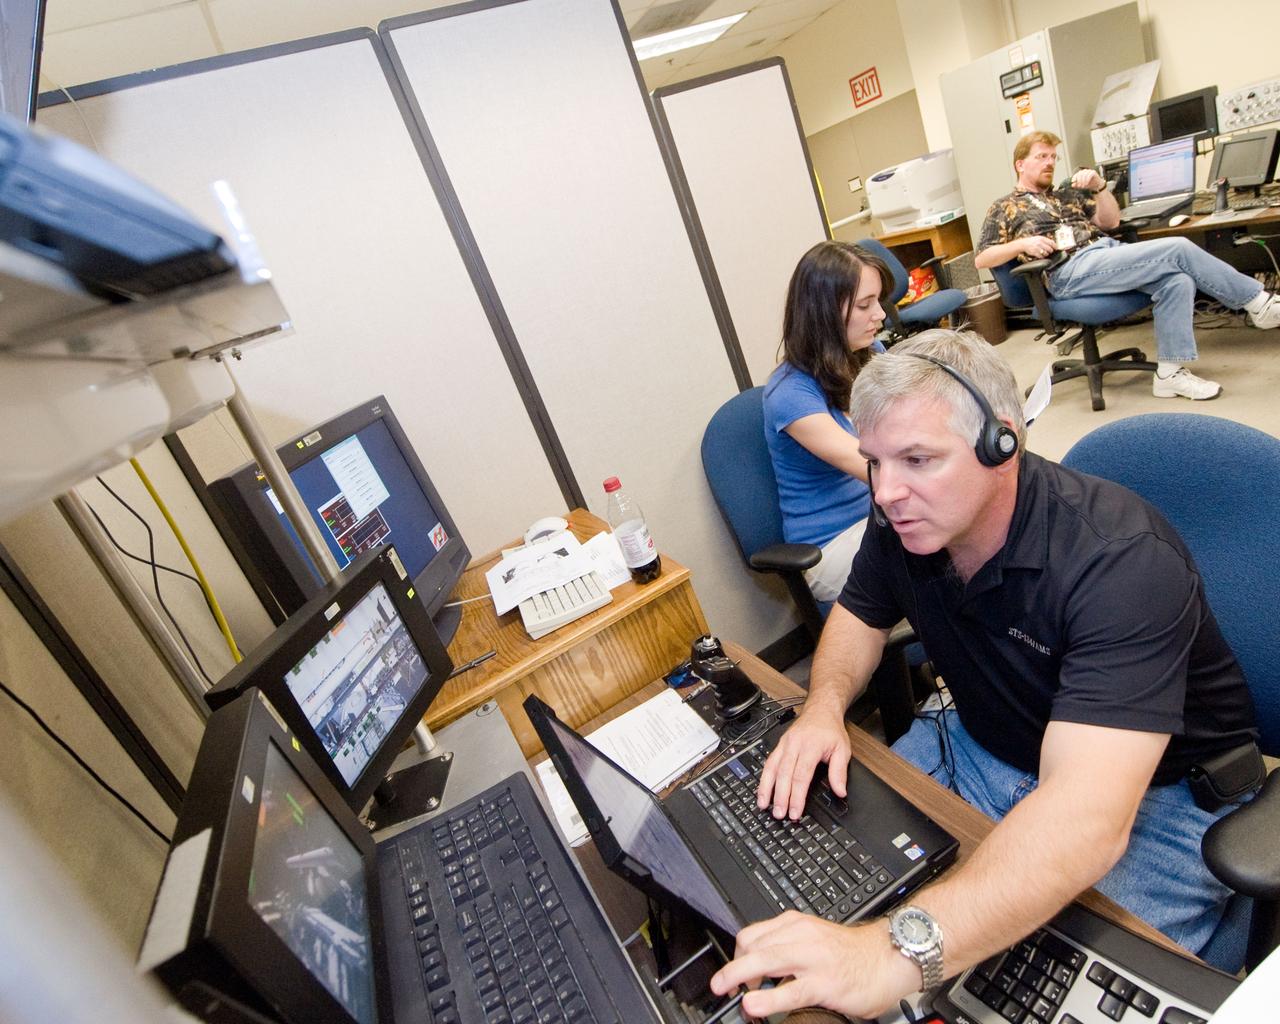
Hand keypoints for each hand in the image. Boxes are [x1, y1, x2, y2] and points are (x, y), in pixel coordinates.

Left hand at [709, 912, 918, 1019]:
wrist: (890, 956)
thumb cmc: (853, 952)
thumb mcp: (815, 939)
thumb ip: (788, 948)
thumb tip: (759, 972)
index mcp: (796, 924)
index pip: (753, 934)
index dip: (737, 954)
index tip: (732, 972)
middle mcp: (801, 936)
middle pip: (753, 946)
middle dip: (731, 967)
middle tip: (719, 985)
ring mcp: (813, 959)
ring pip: (766, 962)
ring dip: (739, 977)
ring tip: (727, 992)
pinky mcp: (825, 982)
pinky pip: (790, 990)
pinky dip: (768, 999)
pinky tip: (755, 1006)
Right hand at [756, 708, 850, 819]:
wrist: (820, 710)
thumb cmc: (830, 730)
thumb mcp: (842, 750)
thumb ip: (839, 772)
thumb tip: (840, 791)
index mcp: (811, 746)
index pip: (801, 775)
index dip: (797, 796)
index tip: (795, 811)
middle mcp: (794, 745)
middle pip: (784, 774)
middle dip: (780, 796)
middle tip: (779, 814)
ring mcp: (784, 744)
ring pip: (772, 768)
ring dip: (766, 788)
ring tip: (763, 805)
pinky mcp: (779, 745)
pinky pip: (768, 763)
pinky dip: (764, 778)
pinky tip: (762, 790)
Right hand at [1021, 235, 1055, 258]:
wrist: (1024, 244)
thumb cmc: (1033, 241)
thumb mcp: (1039, 238)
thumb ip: (1046, 240)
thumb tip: (1053, 243)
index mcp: (1042, 238)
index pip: (1052, 243)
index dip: (1055, 246)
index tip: (1056, 248)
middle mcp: (1040, 243)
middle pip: (1049, 249)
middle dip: (1051, 251)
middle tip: (1050, 251)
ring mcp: (1037, 248)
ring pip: (1046, 253)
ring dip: (1046, 254)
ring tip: (1045, 253)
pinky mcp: (1034, 253)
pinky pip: (1041, 256)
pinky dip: (1042, 256)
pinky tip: (1041, 255)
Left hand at [1071, 168, 1104, 191]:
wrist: (1096, 186)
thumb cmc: (1088, 185)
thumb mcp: (1081, 186)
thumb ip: (1077, 185)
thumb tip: (1072, 185)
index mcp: (1081, 173)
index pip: (1076, 174)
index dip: (1074, 178)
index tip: (1073, 181)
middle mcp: (1085, 171)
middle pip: (1080, 174)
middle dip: (1079, 181)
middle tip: (1079, 186)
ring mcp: (1089, 171)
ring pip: (1084, 175)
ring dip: (1083, 181)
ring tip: (1083, 186)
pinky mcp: (1093, 172)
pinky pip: (1089, 175)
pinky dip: (1087, 180)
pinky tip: (1086, 184)